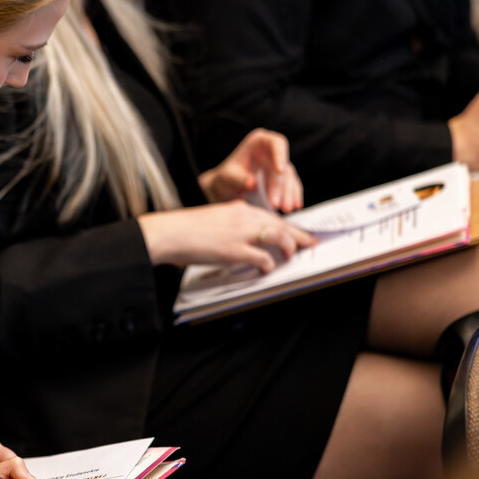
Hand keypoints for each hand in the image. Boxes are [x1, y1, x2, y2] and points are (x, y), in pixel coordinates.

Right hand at [139, 200, 316, 273]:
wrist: (169, 232)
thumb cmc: (184, 229)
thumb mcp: (214, 220)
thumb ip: (232, 226)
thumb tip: (246, 242)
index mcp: (238, 208)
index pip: (270, 216)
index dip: (287, 225)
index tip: (297, 232)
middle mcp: (243, 217)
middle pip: (280, 224)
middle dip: (298, 235)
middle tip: (310, 243)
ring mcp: (240, 233)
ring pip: (279, 236)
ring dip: (289, 247)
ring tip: (291, 256)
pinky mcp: (235, 250)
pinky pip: (262, 258)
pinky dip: (268, 265)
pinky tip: (266, 270)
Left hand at [198, 128, 303, 211]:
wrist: (226, 190)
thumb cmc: (225, 179)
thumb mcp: (226, 177)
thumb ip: (238, 179)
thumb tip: (253, 183)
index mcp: (259, 142)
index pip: (276, 143)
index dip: (280, 155)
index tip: (280, 171)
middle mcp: (272, 151)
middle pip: (283, 166)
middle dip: (280, 186)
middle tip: (275, 204)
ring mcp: (280, 166)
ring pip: (289, 178)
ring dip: (289, 194)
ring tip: (285, 209)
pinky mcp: (284, 180)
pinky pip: (292, 187)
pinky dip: (293, 197)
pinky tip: (295, 206)